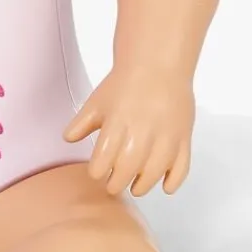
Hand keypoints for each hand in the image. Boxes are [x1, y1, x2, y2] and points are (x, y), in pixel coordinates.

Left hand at [63, 66, 194, 194]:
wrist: (158, 65)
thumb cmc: (126, 83)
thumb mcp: (98, 101)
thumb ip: (83, 122)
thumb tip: (68, 138)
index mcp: (117, 122)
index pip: (104, 160)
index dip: (98, 171)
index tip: (97, 172)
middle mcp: (142, 131)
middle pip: (127, 170)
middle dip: (117, 183)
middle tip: (113, 185)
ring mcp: (166, 135)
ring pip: (154, 172)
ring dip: (143, 186)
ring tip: (135, 187)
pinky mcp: (183, 137)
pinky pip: (181, 167)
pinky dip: (174, 181)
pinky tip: (165, 186)